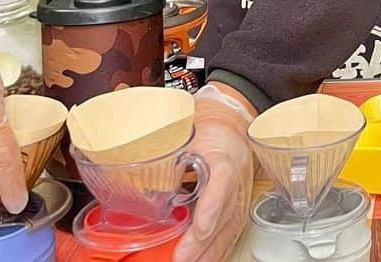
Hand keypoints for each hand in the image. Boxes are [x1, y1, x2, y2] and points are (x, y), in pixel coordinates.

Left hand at [174, 82, 254, 261]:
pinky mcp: (238, 212)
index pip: (222, 184)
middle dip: (202, 242)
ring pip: (228, 231)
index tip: (199, 228)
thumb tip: (141, 175)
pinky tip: (202, 261)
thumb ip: (170, 157)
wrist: (232, 132)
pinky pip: (229, 236)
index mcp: (224, 159)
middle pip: (224, 216)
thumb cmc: (210, 134)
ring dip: (208, 252)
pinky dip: (216, 252)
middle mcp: (236, 183)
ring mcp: (239, 200)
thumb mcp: (190, 137)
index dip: (211, 209)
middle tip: (181, 258)